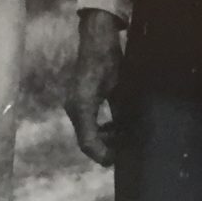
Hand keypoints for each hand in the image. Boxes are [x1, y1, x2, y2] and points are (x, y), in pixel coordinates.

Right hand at [66, 9, 123, 167]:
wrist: (97, 40)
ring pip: (86, 133)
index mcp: (82, 107)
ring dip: (103, 140)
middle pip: (86, 140)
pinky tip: (115, 127)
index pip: (87, 143)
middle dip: (104, 149)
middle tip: (123, 150)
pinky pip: (87, 123)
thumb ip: (119, 113)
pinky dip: (100, 129)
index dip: (102, 155)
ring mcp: (75, 104)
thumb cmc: (110, 61)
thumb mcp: (119, 90)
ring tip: (122, 138)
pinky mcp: (78, 100)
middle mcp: (74, 108)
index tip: (117, 159)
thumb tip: (126, 134)